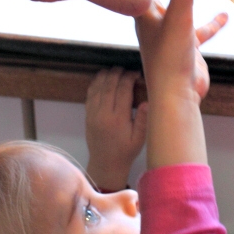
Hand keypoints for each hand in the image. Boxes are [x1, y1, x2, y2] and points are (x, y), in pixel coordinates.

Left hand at [85, 69, 147, 191]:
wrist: (105, 164)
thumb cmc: (125, 152)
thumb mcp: (139, 139)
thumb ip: (142, 120)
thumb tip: (146, 101)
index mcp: (118, 119)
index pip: (123, 90)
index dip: (129, 78)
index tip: (136, 74)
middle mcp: (103, 114)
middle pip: (109, 85)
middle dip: (117, 73)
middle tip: (125, 69)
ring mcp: (92, 113)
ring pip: (97, 87)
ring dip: (105, 75)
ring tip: (115, 71)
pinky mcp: (87, 114)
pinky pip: (90, 94)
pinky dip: (95, 83)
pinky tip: (103, 78)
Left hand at [136, 0, 223, 167]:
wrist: (176, 96)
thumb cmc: (169, 60)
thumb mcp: (179, 19)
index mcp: (144, 13)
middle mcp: (154, 23)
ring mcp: (170, 35)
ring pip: (179, 7)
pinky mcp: (186, 48)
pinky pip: (199, 30)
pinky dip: (210, 21)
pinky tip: (224, 15)